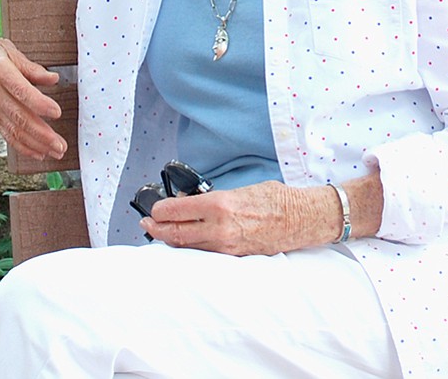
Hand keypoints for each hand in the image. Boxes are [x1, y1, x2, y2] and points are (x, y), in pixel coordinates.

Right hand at [0, 36, 65, 159]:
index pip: (21, 91)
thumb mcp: (14, 52)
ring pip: (14, 130)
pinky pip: (7, 135)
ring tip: (56, 151)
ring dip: (37, 144)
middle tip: (60, 144)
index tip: (57, 112)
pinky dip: (23, 147)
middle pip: (19, 117)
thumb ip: (33, 69)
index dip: (39, 104)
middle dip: (42, 134)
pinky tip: (39, 153)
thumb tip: (54, 79)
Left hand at [141, 179, 343, 255]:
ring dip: (172, 241)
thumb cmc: (276, 199)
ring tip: (160, 234)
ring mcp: (227, 246)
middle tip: (146, 224)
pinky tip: (186, 244)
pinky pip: (206, 254)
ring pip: (189, 248)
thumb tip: (196, 204)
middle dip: (157, 230)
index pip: (179, 211)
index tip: (153, 209)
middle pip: (178, 234)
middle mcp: (220, 228)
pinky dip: (192, 249)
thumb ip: (217, 199)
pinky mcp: (235, 257)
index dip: (160, 212)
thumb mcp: (241, 190)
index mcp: (221, 205)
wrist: (301, 219)